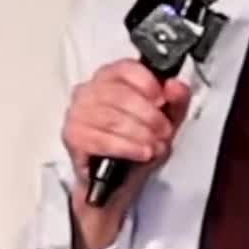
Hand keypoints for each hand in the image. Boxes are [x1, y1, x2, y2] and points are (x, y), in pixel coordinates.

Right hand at [63, 59, 192, 248]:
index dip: (147, 83)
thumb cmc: (136, 142)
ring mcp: (77, 113)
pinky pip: (101, 139)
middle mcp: (89, 91)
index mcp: (110, 77)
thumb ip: (176, 99)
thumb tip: (175, 86)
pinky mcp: (73, 137)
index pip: (125, 68)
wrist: (117, 180)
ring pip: (112, 117)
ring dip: (140, 134)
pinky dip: (126, 147)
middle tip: (163, 130)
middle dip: (149, 115)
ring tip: (154, 145)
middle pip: (120, 94)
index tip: (162, 100)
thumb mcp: (165, 118)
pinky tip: (141, 152)